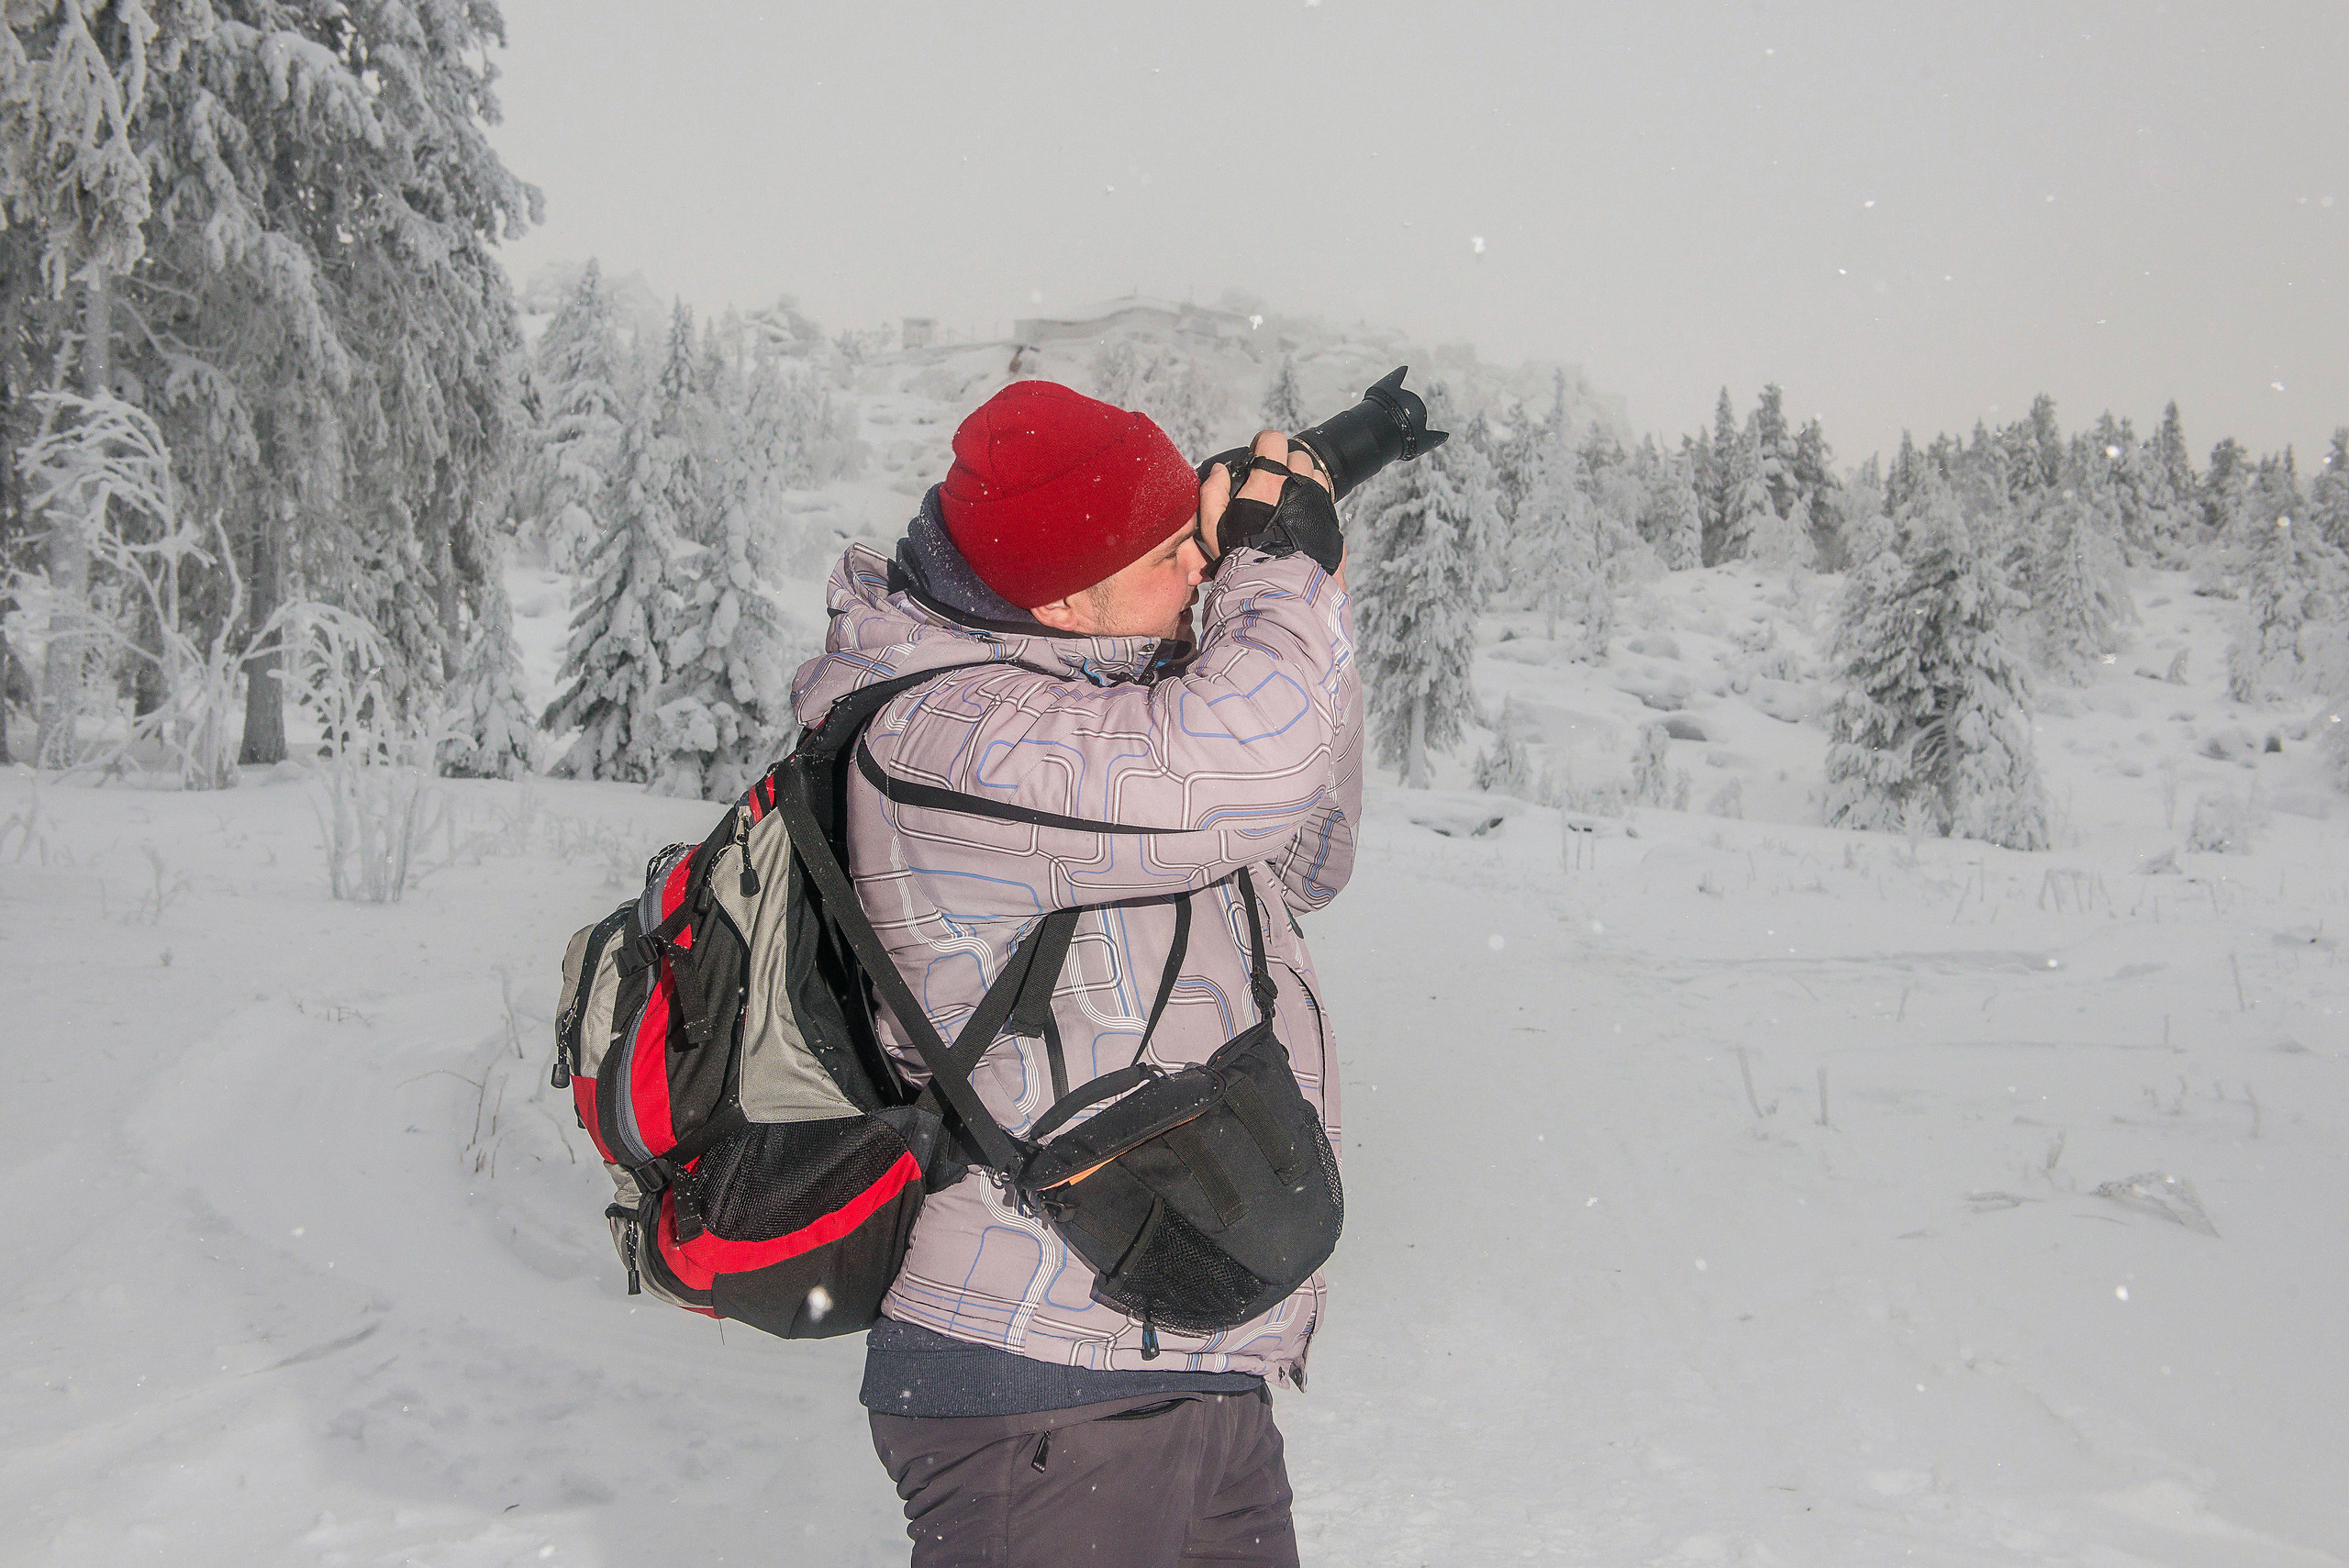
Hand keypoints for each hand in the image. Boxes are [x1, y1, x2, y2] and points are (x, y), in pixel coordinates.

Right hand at [1198, 429, 1330, 561]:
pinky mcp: (1331, 521)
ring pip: (1316, 475)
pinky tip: (1299, 522)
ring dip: (1303, 482)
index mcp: (1270, 481)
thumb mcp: (1214, 526)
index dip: (1263, 444)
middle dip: (1284, 465)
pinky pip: (1326, 500)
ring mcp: (1320, 502)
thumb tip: (1219, 471)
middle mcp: (1300, 486)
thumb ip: (1212, 492)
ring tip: (1288, 503)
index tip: (1258, 458)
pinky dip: (1314, 503)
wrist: (1279, 589)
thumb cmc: (1245, 558)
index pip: (1273, 439)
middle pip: (1297, 456)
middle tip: (1271, 486)